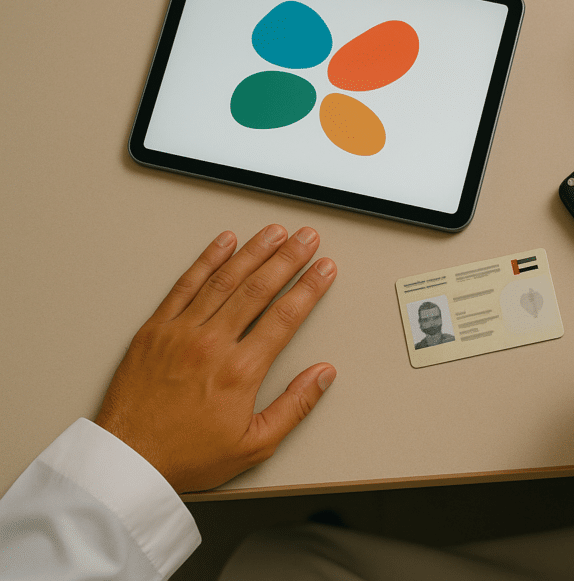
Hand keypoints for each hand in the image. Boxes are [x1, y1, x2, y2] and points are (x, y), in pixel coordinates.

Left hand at [95, 225, 336, 492]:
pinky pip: (184, 285)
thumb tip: (322, 376)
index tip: (324, 269)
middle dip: (288, 258)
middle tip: (307, 239)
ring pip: (224, 279)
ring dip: (253, 251)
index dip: (309, 287)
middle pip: (258, 288)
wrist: (127, 461)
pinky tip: (223, 243)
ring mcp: (180, 332)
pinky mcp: (155, 330)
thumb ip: (294, 406)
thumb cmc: (186, 456)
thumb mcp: (255, 444)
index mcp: (240, 371)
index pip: (285, 316)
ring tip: (275, 233)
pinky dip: (206, 260)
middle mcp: (211, 344)